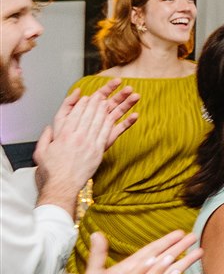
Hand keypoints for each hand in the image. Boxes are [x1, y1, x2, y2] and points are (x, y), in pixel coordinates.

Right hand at [35, 87, 135, 213]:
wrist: (61, 187)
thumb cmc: (50, 171)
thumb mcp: (41, 152)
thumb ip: (46, 137)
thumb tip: (49, 127)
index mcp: (64, 133)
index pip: (77, 112)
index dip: (86, 102)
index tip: (92, 95)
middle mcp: (79, 135)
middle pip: (93, 112)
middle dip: (104, 97)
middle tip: (113, 87)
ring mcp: (91, 142)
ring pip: (105, 119)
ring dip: (118, 105)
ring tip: (127, 94)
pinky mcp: (100, 151)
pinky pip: (114, 133)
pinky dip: (124, 123)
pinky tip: (134, 114)